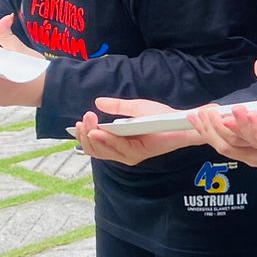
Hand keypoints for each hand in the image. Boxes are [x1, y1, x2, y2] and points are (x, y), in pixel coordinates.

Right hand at [75, 99, 195, 165]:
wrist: (179, 122)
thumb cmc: (159, 116)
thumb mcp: (134, 108)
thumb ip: (116, 106)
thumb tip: (97, 102)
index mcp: (118, 142)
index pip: (93, 144)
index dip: (82, 135)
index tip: (77, 122)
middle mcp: (121, 151)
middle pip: (94, 149)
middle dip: (84, 134)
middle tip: (83, 119)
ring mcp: (129, 154)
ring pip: (103, 150)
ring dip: (93, 136)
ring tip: (89, 122)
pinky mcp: (138, 153)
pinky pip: (119, 148)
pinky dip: (108, 140)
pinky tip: (100, 131)